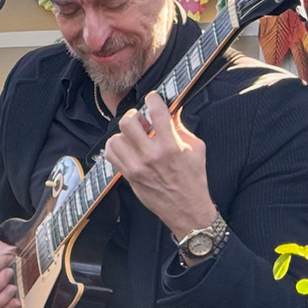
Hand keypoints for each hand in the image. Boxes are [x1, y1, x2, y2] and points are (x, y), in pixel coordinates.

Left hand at [105, 92, 215, 240]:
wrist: (186, 209)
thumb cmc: (193, 178)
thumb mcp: (196, 148)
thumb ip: (181, 128)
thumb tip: (170, 112)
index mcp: (171, 145)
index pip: (157, 112)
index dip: (153, 99)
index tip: (152, 97)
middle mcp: (151, 155)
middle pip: (128, 123)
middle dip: (133, 116)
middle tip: (141, 120)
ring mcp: (137, 167)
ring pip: (115, 139)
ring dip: (123, 134)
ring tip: (133, 137)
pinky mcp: (128, 176)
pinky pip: (111, 156)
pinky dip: (115, 148)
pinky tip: (125, 148)